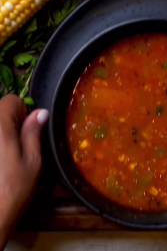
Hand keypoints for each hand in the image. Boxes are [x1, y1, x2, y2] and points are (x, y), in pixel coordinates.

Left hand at [0, 95, 48, 249]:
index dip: (22, 113)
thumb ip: (34, 132)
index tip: (26, 131)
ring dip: (2, 135)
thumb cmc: (12, 189)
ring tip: (4, 157)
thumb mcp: (32, 160)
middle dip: (10, 123)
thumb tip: (41, 113)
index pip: (11, 100)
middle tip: (16, 146)